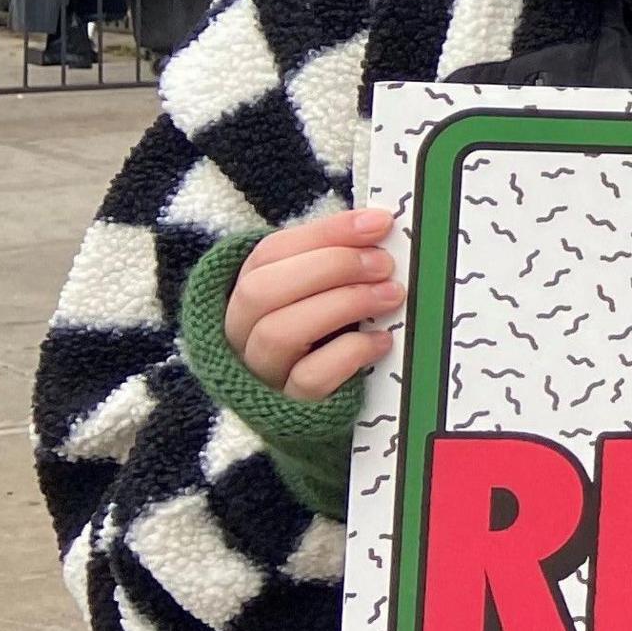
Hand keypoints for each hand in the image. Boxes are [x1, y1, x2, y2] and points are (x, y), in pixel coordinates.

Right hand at [223, 207, 400, 399]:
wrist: (311, 407)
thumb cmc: (321, 335)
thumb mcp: (320, 293)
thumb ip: (335, 263)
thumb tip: (379, 227)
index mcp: (248, 292)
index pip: (271, 252)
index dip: (326, 232)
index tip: (378, 223)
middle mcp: (241, 331)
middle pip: (262, 290)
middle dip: (330, 267)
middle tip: (384, 265)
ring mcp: (260, 371)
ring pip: (278, 332)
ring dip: (342, 304)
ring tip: (390, 296)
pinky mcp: (287, 406)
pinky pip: (307, 379)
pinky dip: (349, 353)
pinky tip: (380, 342)